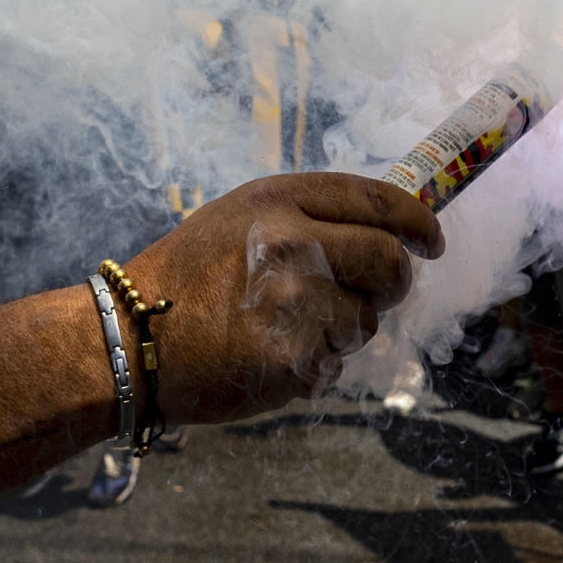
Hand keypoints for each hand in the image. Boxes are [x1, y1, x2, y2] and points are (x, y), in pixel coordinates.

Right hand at [113, 172, 442, 420]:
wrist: (131, 340)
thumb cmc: (186, 277)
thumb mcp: (239, 219)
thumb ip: (306, 217)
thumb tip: (384, 231)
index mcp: (277, 201)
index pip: (377, 201)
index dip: (417, 222)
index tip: (431, 240)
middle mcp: (292, 245)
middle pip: (390, 261)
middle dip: (394, 280)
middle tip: (375, 291)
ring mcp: (296, 305)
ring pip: (367, 318)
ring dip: (346, 327)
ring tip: (291, 325)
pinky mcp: (295, 360)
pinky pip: (336, 360)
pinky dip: (316, 361)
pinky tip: (272, 352)